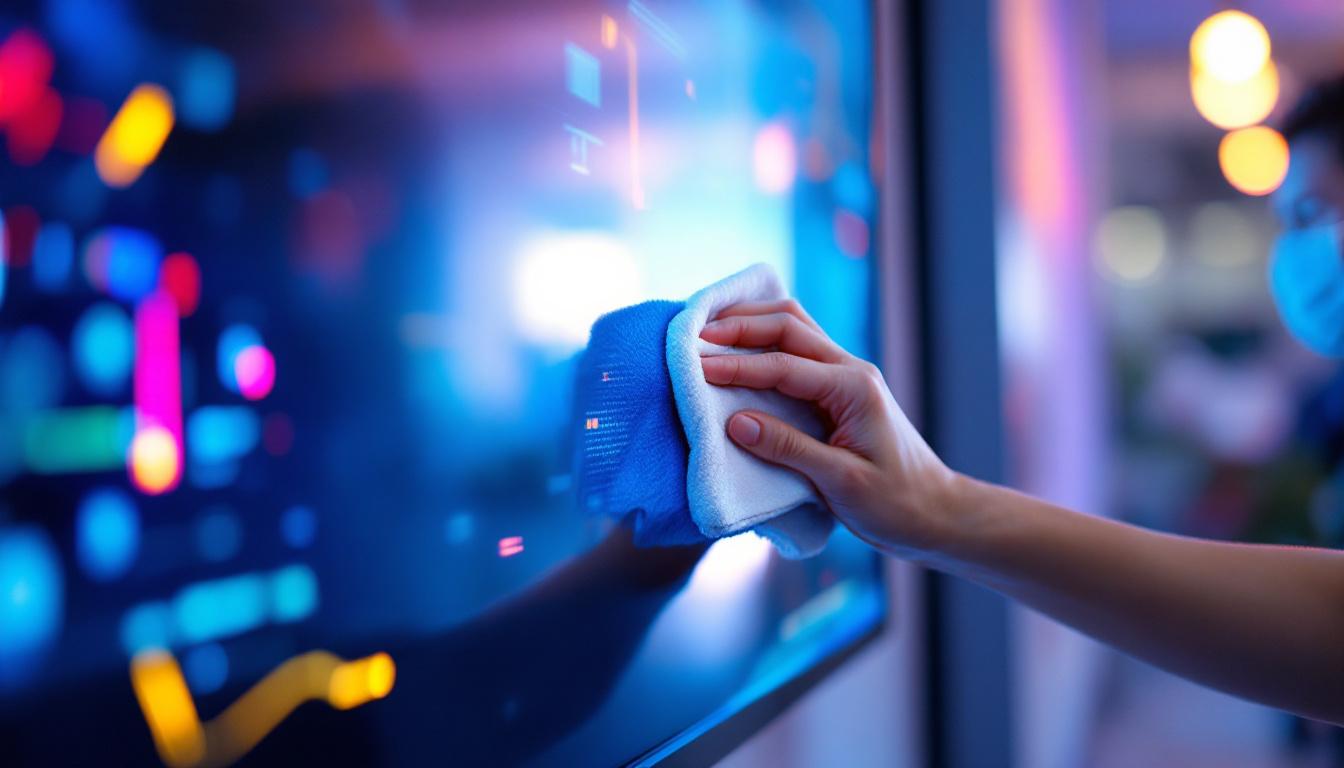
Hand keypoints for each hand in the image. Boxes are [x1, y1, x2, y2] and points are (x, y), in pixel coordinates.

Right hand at [699, 299, 958, 558]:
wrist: (934, 512)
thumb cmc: (894, 503)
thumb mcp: (841, 481)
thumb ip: (788, 449)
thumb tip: (735, 422)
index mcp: (853, 388)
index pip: (783, 366)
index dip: (737, 366)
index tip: (695, 367)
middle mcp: (850, 371)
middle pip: (788, 326)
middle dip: (739, 327)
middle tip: (694, 335)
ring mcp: (846, 376)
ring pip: (794, 328)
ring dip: (752, 324)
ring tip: (709, 329)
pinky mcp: (838, 390)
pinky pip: (797, 351)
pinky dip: (765, 342)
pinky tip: (740, 347)